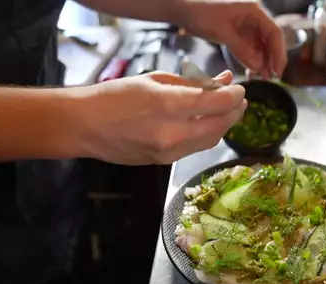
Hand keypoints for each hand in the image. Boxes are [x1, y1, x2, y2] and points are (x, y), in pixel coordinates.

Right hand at [74, 70, 245, 164]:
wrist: (85, 126)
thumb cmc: (115, 96)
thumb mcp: (155, 79)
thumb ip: (192, 82)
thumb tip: (223, 81)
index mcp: (169, 105)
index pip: (218, 102)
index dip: (235, 95)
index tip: (239, 88)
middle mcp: (173, 133)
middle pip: (221, 125)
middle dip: (236, 111)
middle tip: (239, 99)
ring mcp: (169, 152)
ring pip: (212, 140)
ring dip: (224, 125)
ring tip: (226, 110)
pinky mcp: (165, 163)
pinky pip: (196, 148)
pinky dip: (207, 135)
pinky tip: (206, 123)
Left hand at [180, 0, 286, 78]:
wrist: (182, 8)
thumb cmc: (201, 12)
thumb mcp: (222, 32)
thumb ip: (241, 49)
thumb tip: (258, 66)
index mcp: (253, 11)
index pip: (274, 33)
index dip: (278, 53)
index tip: (278, 71)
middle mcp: (253, 16)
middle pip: (269, 40)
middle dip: (271, 59)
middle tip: (270, 78)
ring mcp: (245, 24)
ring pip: (260, 45)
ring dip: (261, 61)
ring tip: (261, 77)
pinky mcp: (236, 31)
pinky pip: (249, 46)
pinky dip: (250, 58)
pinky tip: (250, 71)